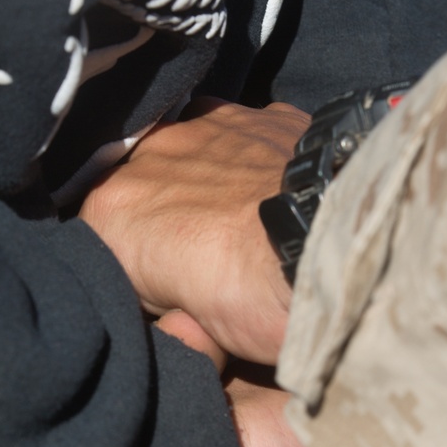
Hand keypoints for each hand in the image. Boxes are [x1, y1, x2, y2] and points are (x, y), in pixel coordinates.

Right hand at [79, 98, 308, 365]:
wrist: (341, 241)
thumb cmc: (258, 302)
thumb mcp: (194, 333)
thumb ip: (168, 315)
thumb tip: (181, 323)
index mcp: (110, 213)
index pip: (104, 247)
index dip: (135, 276)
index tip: (171, 302)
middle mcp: (146, 155)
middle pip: (141, 193)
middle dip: (162, 222)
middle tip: (206, 266)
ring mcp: (206, 124)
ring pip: (186, 153)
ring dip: (200, 181)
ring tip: (241, 223)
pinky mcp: (263, 113)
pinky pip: (241, 135)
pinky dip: (250, 159)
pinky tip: (276, 189)